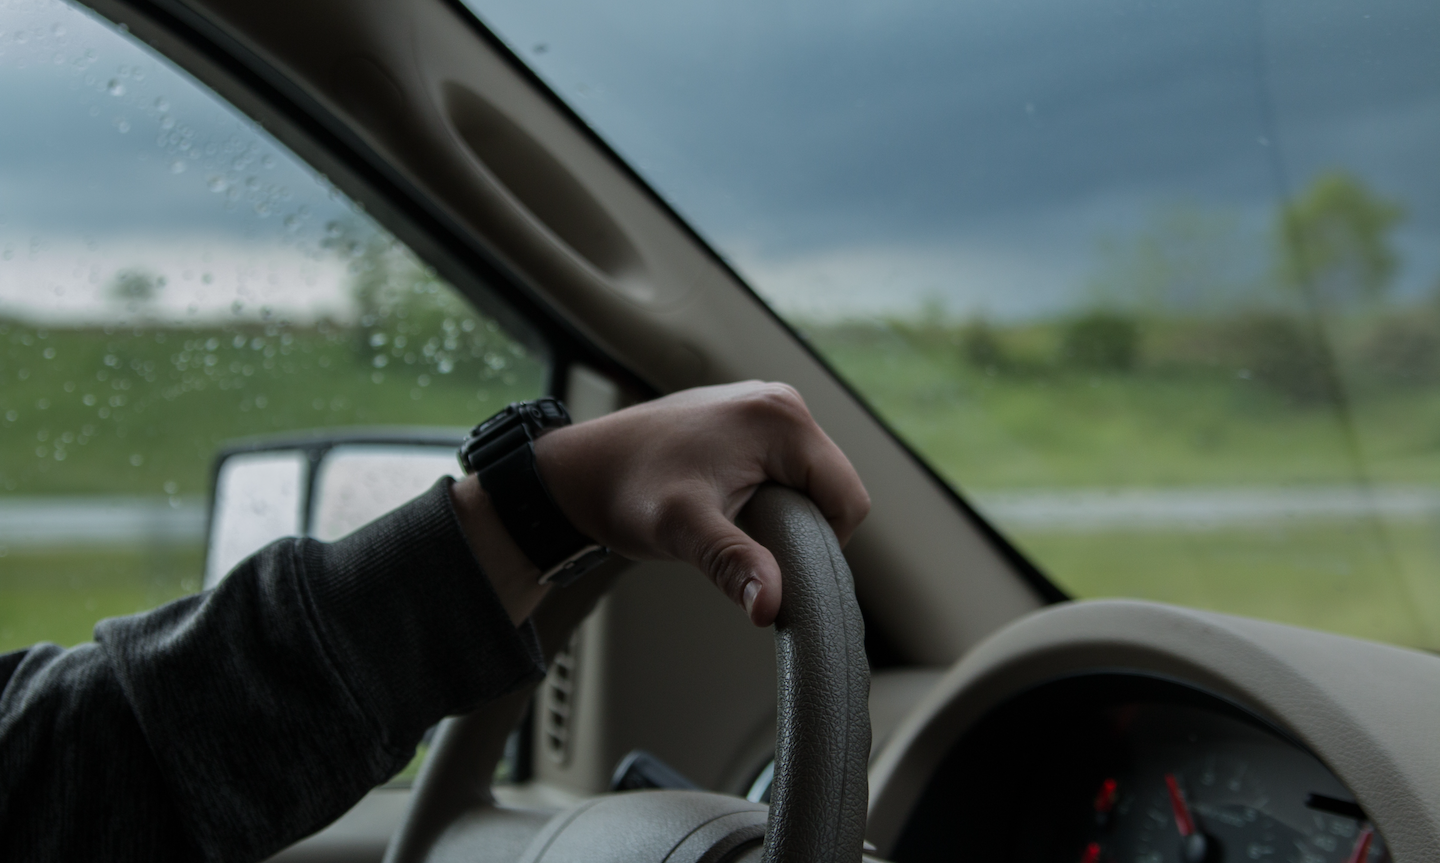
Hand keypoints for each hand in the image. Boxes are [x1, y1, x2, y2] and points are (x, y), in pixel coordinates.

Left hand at [534, 381, 869, 625]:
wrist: (579, 473)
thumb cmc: (626, 491)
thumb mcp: (683, 531)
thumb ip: (735, 563)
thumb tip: (773, 606)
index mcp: (780, 418)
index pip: (847, 498)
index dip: (823, 545)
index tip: (776, 564)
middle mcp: (778, 401)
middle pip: (831, 487)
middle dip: (801, 527)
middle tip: (747, 545)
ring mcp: (762, 406)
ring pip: (809, 481)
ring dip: (784, 514)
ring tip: (733, 525)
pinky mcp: (746, 419)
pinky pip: (785, 469)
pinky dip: (768, 497)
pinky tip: (728, 507)